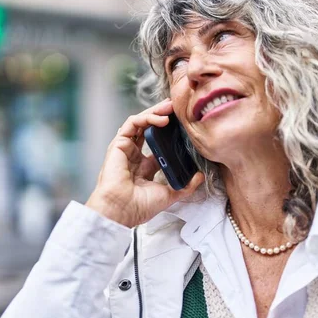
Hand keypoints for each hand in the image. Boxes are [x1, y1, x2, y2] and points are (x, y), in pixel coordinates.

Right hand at [85, 99, 204, 227]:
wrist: (123, 210)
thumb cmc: (139, 207)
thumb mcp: (169, 195)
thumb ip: (185, 186)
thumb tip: (199, 177)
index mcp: (144, 167)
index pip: (157, 143)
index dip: (169, 133)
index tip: (183, 126)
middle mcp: (134, 156)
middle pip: (148, 128)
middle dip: (162, 115)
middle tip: (177, 108)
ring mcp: (125, 149)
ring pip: (139, 122)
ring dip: (155, 112)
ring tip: (170, 107)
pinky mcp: (118, 144)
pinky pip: (132, 124)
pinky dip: (146, 118)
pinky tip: (161, 119)